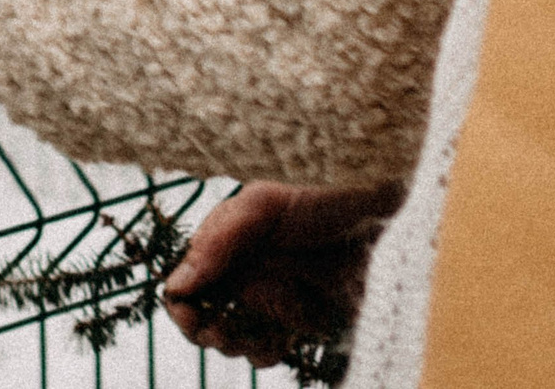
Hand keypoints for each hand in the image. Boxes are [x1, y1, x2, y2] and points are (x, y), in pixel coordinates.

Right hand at [161, 181, 399, 365]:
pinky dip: (264, 352)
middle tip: (222, 334)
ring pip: (231, 337)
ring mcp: (265, 300)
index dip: (182, 303)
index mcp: (225, 243)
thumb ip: (218, 241)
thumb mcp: (263, 207)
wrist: (377, 223)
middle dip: (205, 330)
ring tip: (251, 336)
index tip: (191, 315)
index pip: (186, 280)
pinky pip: (265, 348)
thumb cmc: (322, 202)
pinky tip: (278, 343)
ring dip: (235, 344)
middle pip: (202, 315)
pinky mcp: (293, 323)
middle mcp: (239, 273)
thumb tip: (177, 284)